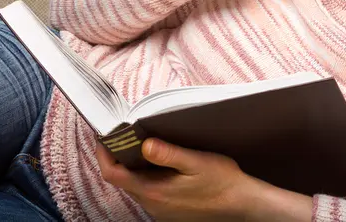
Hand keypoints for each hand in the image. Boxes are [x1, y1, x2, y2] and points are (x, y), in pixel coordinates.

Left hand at [96, 138, 312, 221]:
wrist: (242, 205)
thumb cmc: (222, 182)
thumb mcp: (197, 162)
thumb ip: (169, 154)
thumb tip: (145, 144)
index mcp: (154, 191)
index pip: (113, 174)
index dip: (104, 154)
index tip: (104, 136)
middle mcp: (151, 204)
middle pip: (122, 179)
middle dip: (118, 156)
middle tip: (124, 134)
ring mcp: (159, 210)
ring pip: (134, 185)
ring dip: (133, 166)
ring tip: (142, 144)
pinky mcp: (168, 211)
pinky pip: (148, 191)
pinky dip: (146, 175)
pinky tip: (161, 163)